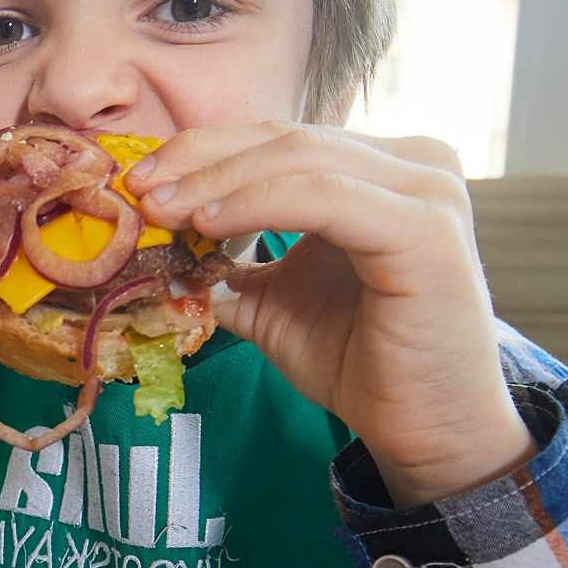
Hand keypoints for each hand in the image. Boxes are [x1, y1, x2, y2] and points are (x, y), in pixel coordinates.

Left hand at [126, 123, 533, 506]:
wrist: (429, 429)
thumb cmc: (365, 363)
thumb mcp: (277, 304)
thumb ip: (227, 270)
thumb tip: (154, 259)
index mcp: (383, 169)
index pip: (279, 140)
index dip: (204, 153)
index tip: (141, 184)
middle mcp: (415, 163)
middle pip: (285, 138)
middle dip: (200, 160)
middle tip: (139, 191)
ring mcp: (428, 190)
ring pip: (300, 158)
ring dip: (219, 180)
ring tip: (162, 209)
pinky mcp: (426, 229)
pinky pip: (324, 197)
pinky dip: (258, 203)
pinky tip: (209, 223)